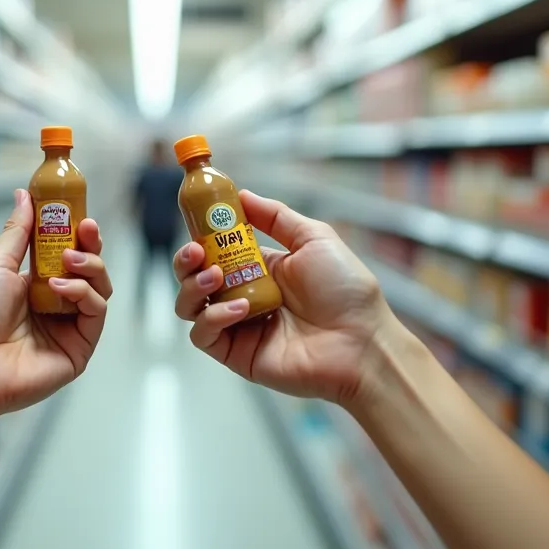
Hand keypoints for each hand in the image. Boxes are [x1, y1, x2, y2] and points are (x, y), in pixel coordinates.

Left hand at [0, 189, 111, 421]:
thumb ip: (17, 231)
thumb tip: (24, 194)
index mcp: (34, 285)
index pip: (68, 254)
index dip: (77, 234)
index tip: (80, 215)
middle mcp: (55, 305)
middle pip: (90, 270)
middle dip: (91, 247)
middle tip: (85, 230)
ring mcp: (68, 329)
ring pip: (99, 290)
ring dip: (89, 267)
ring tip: (68, 260)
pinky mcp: (78, 349)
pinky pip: (95, 314)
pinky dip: (85, 295)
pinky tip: (62, 286)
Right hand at [173, 190, 399, 406]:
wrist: (362, 341)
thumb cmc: (346, 290)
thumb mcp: (314, 239)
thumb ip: (275, 216)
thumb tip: (241, 195)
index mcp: (260, 268)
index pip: (216, 248)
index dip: (202, 233)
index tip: (197, 217)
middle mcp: (244, 294)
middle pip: (195, 276)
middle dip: (186, 260)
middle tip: (197, 250)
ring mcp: (238, 325)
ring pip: (190, 306)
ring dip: (192, 287)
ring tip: (215, 278)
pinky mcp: (236, 353)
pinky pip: (204, 335)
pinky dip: (213, 319)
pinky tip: (239, 308)